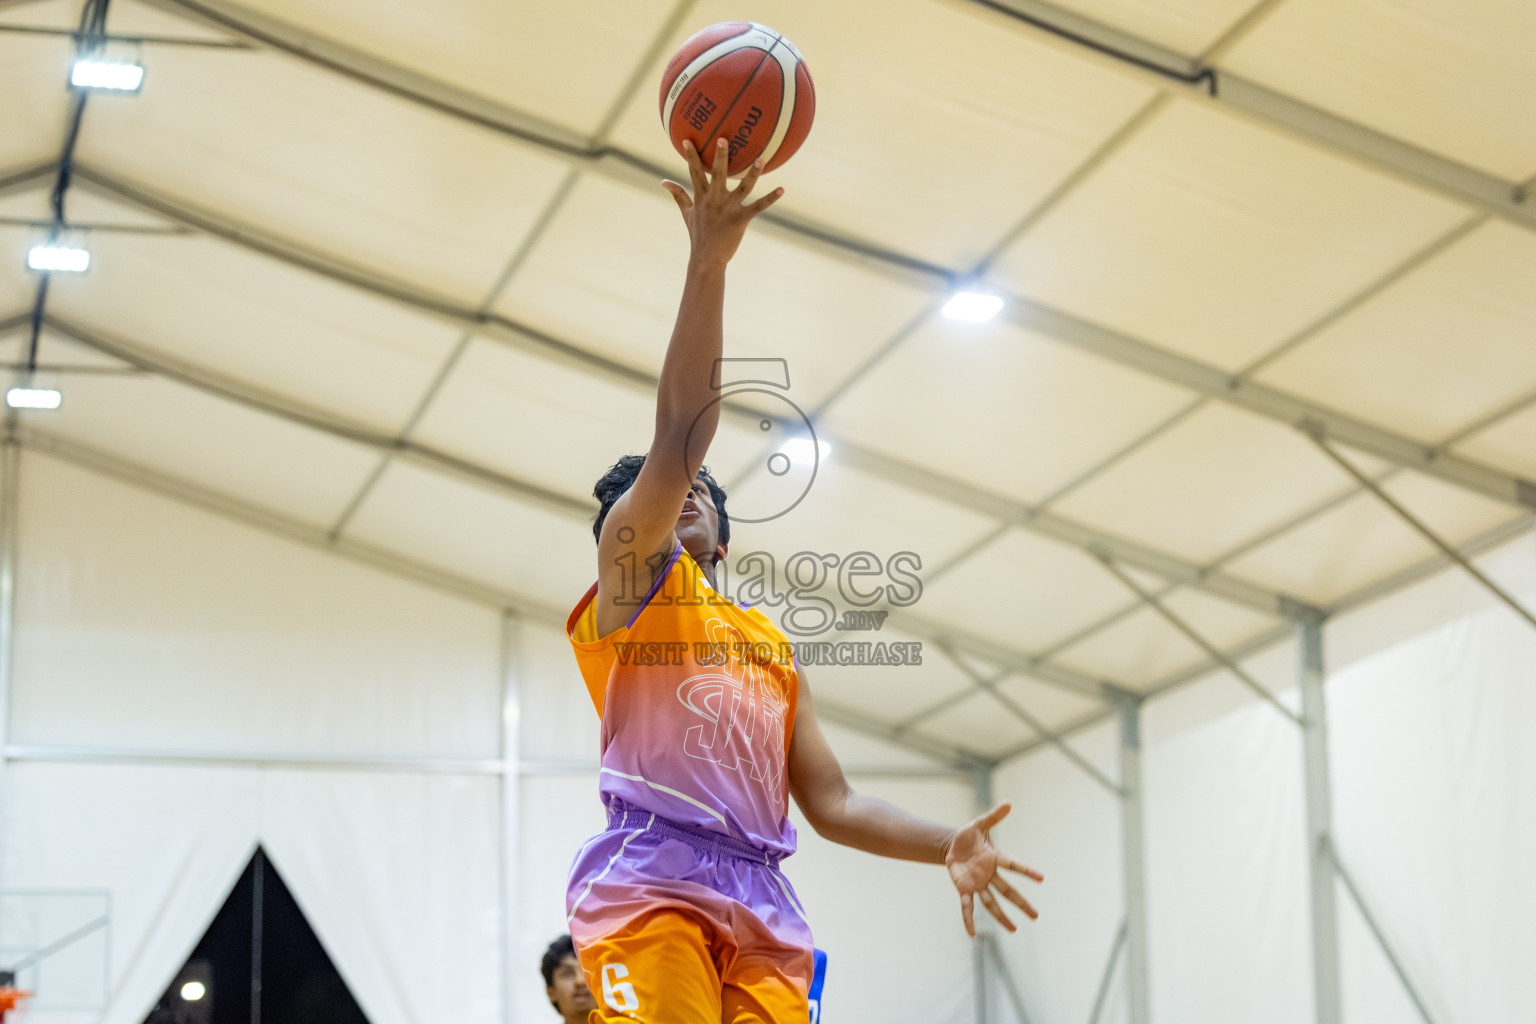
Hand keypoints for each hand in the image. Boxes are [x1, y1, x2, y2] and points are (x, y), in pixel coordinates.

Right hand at [661, 137, 783, 268]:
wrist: (706, 259)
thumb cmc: (698, 234)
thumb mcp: (686, 213)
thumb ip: (678, 195)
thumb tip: (663, 181)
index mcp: (701, 197)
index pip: (694, 172)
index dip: (691, 156)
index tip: (686, 139)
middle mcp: (715, 200)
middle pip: (718, 174)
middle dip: (720, 156)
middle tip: (723, 138)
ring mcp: (728, 209)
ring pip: (743, 187)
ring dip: (752, 173)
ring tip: (761, 159)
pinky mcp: (741, 220)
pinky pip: (758, 206)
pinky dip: (770, 199)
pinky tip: (782, 189)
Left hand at [943, 801, 1042, 936]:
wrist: (951, 846)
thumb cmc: (968, 836)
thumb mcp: (978, 824)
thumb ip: (993, 816)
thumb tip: (1008, 803)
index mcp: (994, 858)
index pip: (1013, 864)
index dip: (1026, 871)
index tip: (1041, 878)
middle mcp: (989, 875)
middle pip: (1007, 891)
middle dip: (1021, 903)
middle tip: (1036, 916)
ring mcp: (978, 884)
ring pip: (991, 903)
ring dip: (1001, 917)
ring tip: (1014, 930)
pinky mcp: (964, 889)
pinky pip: (967, 907)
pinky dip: (968, 920)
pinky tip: (972, 934)